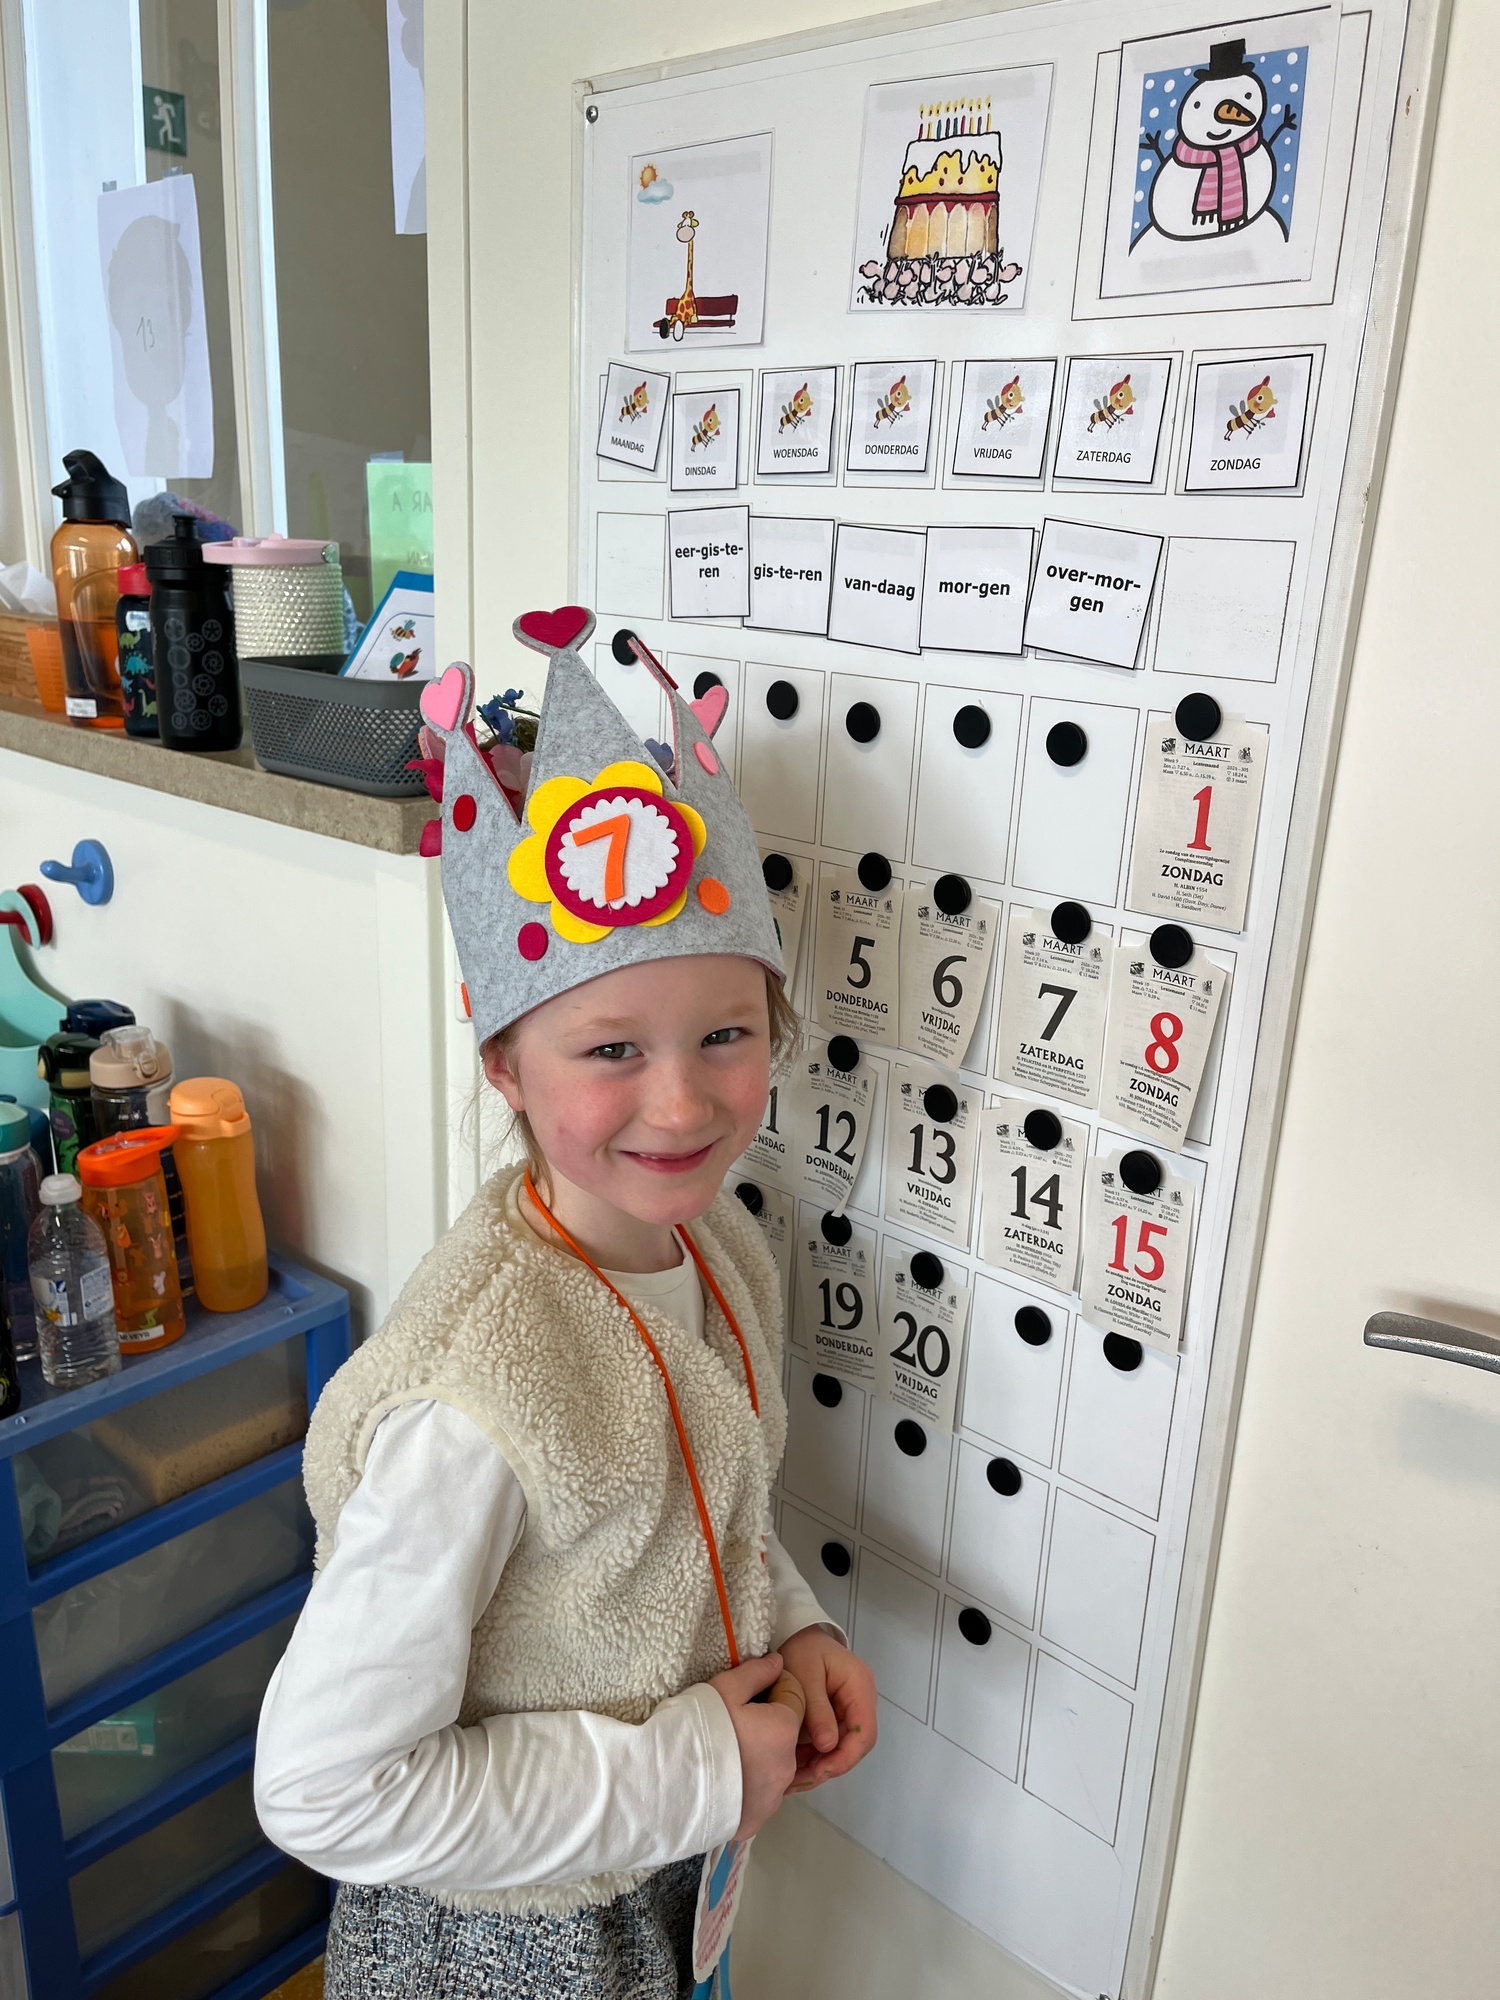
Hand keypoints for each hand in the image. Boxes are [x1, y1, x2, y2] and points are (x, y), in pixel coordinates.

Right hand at [708, 1652, 800, 1839]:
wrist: (668, 1789)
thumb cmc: (698, 1730)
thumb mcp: (724, 1688)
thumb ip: (756, 1672)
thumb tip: (778, 1663)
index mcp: (785, 1729)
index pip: (795, 1695)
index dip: (773, 1687)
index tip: (747, 1693)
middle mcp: (787, 1766)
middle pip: (785, 1734)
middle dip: (767, 1723)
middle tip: (731, 1722)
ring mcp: (773, 1798)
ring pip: (773, 1766)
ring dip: (758, 1755)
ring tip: (723, 1753)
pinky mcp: (757, 1820)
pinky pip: (758, 1795)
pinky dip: (747, 1785)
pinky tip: (721, 1781)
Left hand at [778, 1626, 877, 1790]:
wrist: (795, 1636)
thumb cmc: (800, 1650)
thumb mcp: (804, 1676)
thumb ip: (816, 1710)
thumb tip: (828, 1746)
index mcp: (860, 1686)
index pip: (865, 1733)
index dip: (845, 1757)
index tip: (819, 1770)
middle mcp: (861, 1701)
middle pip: (856, 1745)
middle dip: (830, 1765)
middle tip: (800, 1779)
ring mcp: (851, 1710)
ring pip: (844, 1748)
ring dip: (821, 1765)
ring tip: (793, 1777)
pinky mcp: (838, 1718)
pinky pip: (833, 1743)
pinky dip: (815, 1757)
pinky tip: (795, 1766)